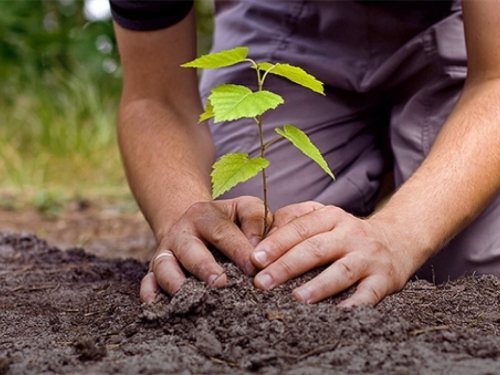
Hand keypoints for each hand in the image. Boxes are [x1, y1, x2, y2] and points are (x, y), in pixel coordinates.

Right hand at [140, 196, 270, 302]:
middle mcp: (182, 232)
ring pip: (164, 266)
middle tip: (221, 284)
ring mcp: (166, 251)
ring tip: (193, 298)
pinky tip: (156, 305)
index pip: (222, 231)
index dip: (238, 249)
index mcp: (204, 214)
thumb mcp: (243, 208)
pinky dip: (149, 293)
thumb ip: (256, 221)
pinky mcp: (155, 269)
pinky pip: (147, 281)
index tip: (253, 267)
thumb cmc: (228, 220)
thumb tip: (259, 250)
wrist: (193, 223)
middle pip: (190, 250)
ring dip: (177, 282)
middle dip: (205, 268)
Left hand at [250, 202, 414, 306]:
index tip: (255, 259)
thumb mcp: (324, 217)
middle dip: (286, 266)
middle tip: (262, 282)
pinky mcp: (385, 278)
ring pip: (341, 271)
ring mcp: (368, 256)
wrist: (398, 239)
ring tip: (296, 298)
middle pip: (315, 248)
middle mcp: (350, 233)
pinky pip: (369, 293)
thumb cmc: (347, 233)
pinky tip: (337, 314)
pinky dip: (354, 304)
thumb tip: (262, 236)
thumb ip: (295, 220)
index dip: (276, 243)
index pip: (300, 228)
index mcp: (331, 217)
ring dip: (318, 285)